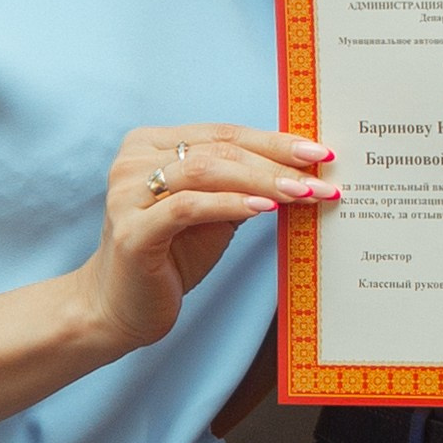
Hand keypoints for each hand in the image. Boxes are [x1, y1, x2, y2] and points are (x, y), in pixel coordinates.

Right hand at [77, 125, 339, 356]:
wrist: (121, 308)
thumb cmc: (171, 256)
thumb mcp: (213, 212)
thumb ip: (242, 185)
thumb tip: (301, 168)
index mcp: (151, 145)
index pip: (224, 133)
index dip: (274, 140)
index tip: (319, 152)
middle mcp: (134, 160)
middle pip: (220, 149)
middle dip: (277, 163)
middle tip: (321, 178)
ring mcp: (127, 193)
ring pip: (206, 171)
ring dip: (263, 181)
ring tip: (303, 192)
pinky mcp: (132, 230)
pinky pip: (189, 207)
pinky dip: (230, 204)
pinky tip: (265, 209)